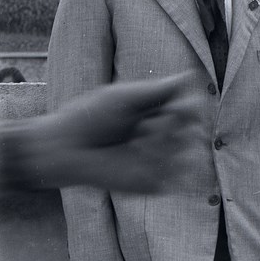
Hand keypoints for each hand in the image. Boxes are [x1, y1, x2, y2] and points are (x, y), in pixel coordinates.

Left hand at [37, 74, 199, 191]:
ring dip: (162, 142)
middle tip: (145, 125)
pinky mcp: (155, 184)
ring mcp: (160, 163)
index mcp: (158, 116)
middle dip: (172, 125)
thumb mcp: (123, 97)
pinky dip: (158, 161)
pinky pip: (175, 174)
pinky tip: (137, 156)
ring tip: (137, 140)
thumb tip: (190, 77)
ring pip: (186, 150)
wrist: (65, 148)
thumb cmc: (88, 117)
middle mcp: (163, 140)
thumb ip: (156, 90)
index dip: (190, 108)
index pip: (192, 112)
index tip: (176, 106)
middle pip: (194, 130)